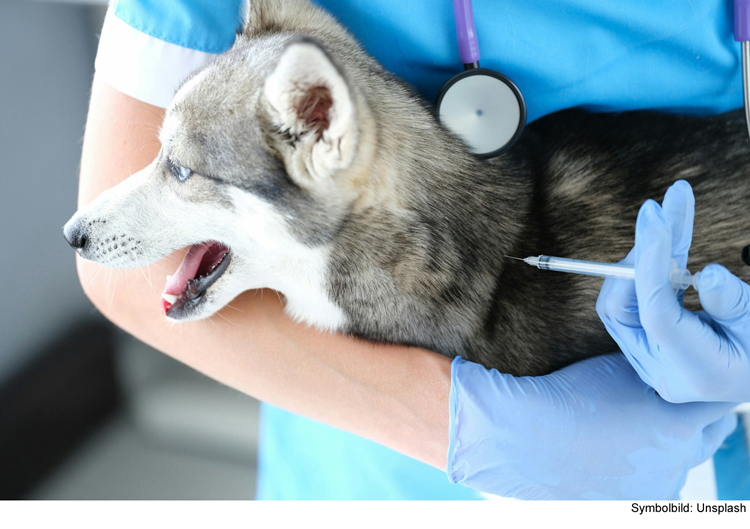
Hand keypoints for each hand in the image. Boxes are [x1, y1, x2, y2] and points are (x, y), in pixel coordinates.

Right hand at [446, 353, 736, 498]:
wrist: (522, 437)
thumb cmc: (566, 397)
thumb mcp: (618, 370)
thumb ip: (657, 369)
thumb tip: (672, 359)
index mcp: (677, 424)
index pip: (719, 402)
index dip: (707, 385)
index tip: (696, 375)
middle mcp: (677, 462)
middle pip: (712, 433)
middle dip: (700, 414)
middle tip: (677, 398)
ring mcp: (655, 487)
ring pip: (685, 461)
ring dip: (675, 444)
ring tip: (641, 427)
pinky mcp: (632, 505)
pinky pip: (655, 484)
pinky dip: (648, 469)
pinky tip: (621, 454)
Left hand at [596, 180, 749, 402]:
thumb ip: (735, 303)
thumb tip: (708, 275)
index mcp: (696, 372)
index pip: (657, 314)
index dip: (652, 263)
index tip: (655, 217)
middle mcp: (661, 370)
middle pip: (623, 306)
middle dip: (641, 253)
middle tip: (659, 209)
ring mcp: (648, 359)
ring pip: (622, 299)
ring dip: (644, 255)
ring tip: (668, 215)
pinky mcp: (644, 344)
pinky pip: (632, 300)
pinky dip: (649, 267)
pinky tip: (669, 237)